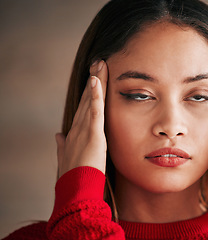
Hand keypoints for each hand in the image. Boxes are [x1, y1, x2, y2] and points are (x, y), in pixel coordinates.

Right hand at [55, 60, 107, 177]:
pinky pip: (95, 112)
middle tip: (99, 62)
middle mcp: (78, 128)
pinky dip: (96, 96)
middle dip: (94, 80)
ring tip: (100, 64)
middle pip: (88, 100)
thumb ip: (62, 145)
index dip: (89, 92)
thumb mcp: (67, 158)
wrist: (75, 191)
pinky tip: (97, 81)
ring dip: (96, 82)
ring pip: (91, 101)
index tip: (94, 78)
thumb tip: (57, 135)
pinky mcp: (93, 136)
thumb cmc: (74, 177)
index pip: (84, 108)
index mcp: (75, 133)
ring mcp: (84, 130)